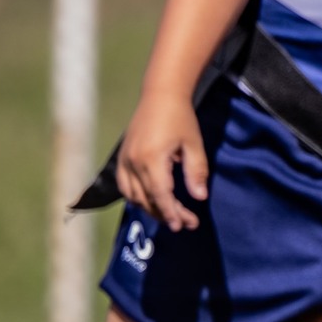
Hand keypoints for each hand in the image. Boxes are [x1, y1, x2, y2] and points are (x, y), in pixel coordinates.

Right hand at [117, 91, 208, 230]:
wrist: (160, 96)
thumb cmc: (181, 118)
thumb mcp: (194, 144)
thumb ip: (196, 171)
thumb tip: (199, 197)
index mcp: (151, 158)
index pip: (160, 194)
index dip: (172, 212)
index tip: (185, 225)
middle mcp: (133, 162)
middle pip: (147, 198)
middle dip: (165, 214)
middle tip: (186, 224)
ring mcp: (124, 160)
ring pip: (133, 195)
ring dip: (150, 208)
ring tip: (170, 216)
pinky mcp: (122, 158)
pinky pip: (125, 185)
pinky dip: (137, 197)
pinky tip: (152, 202)